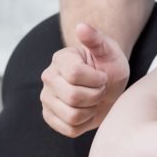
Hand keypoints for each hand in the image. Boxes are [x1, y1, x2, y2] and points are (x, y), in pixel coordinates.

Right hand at [41, 23, 128, 137]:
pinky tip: (88, 112)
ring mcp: (47, 98)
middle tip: (100, 90)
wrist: (107, 85)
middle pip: (74, 97)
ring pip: (72, 116)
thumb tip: (82, 26)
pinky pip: (69, 129)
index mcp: (61, 59)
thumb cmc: (109, 66)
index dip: (97, 79)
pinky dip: (85, 124)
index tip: (103, 77)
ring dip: (91, 111)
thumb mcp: (109, 51)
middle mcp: (48, 78)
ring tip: (94, 101)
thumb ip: (96, 39)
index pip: (74, 74)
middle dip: (96, 96)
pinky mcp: (50, 117)